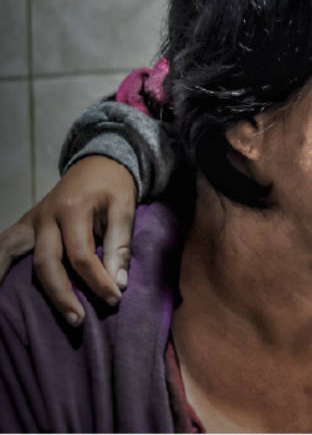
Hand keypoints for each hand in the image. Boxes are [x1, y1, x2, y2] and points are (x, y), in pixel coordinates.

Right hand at [0, 156, 136, 325]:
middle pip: (47, 262)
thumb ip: (121, 245)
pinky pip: (2, 246)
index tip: (114, 298)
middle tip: (78, 320)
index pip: (81, 255)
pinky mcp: (24, 225)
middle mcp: (45, 216)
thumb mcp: (125, 209)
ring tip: (19, 314)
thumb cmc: (113, 188)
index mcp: (73, 209)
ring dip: (15, 282)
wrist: (97, 164)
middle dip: (61, 294)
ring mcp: (30, 220)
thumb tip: (119, 283)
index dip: (98, 281)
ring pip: (13, 254)